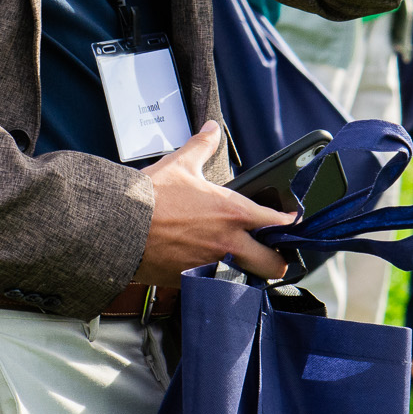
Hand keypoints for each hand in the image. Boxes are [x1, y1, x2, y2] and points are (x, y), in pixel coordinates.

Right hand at [133, 121, 294, 286]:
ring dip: (251, 273)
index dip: (288, 222)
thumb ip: (202, 145)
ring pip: (249, 279)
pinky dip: (221, 281)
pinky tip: (214, 272)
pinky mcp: (194, 281)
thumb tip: (212, 128)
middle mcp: (229, 242)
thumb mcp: (180, 164)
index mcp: (232, 212)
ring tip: (245, 265)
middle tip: (273, 254)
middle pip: (273, 263)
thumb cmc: (152, 196)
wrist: (122, 226)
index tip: (290, 221)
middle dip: (278, 260)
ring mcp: (213, 265)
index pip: (276, 221)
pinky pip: (218, 285)